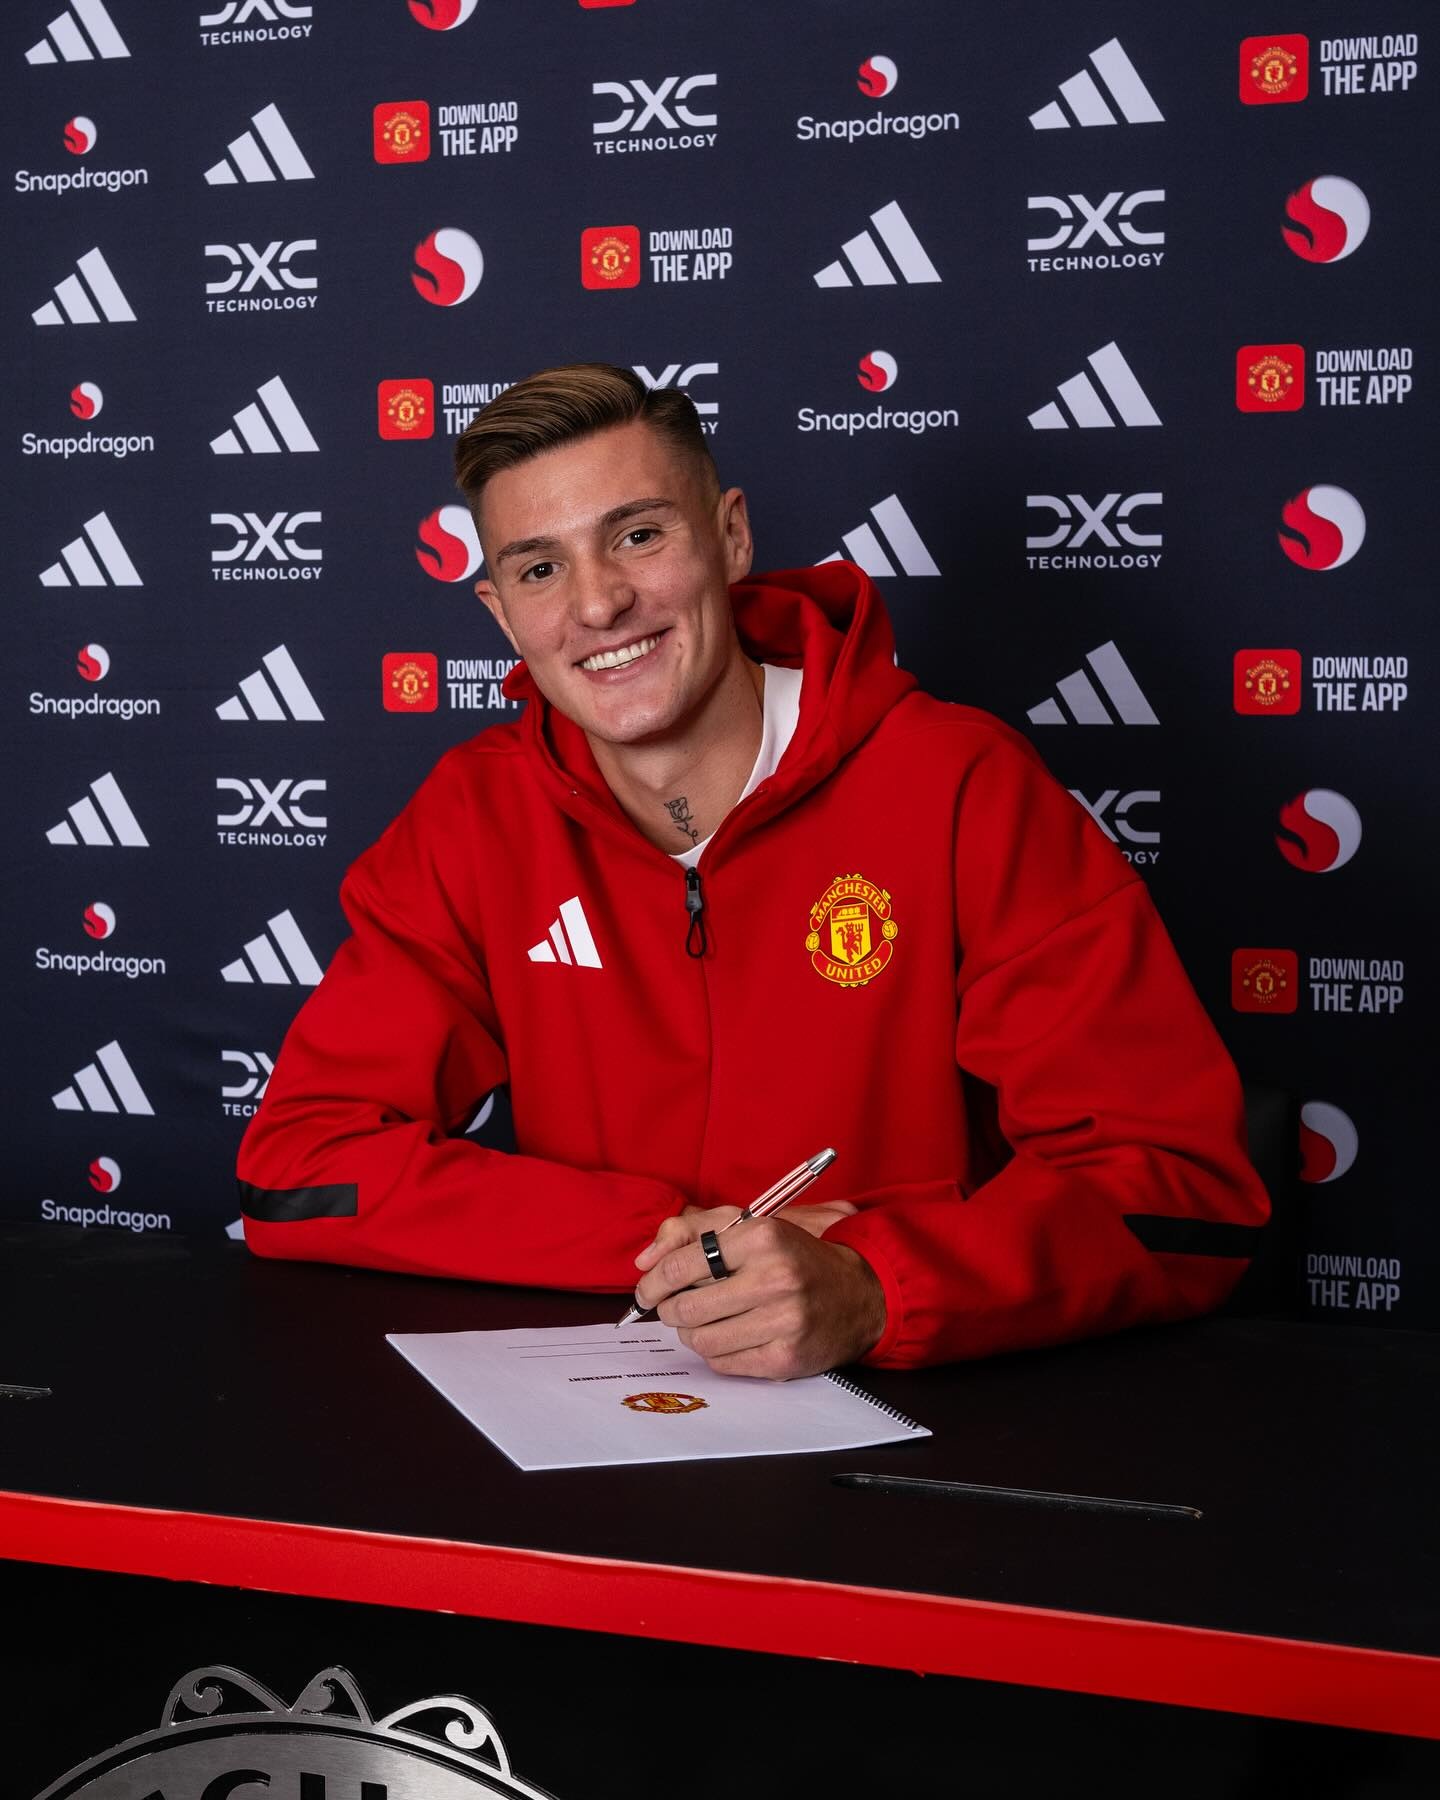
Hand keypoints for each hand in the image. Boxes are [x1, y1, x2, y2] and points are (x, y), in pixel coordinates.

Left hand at [631, 1204, 884, 1379]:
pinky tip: (730, 1336)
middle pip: (686, 1307)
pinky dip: (716, 1352)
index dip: (653, 1281)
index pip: (682, 1264)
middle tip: (673, 1306)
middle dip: (669, 1309)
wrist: (858, 1294)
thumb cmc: (793, 1257)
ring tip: (703, 1321)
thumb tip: (644, 1260)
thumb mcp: (748, 1226)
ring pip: (701, 1340)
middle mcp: (774, 1278)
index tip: (647, 1289)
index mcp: (762, 1237)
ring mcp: (782, 1322)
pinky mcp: (786, 1358)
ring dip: (691, 1333)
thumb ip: (691, 1230)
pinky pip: (723, 1364)